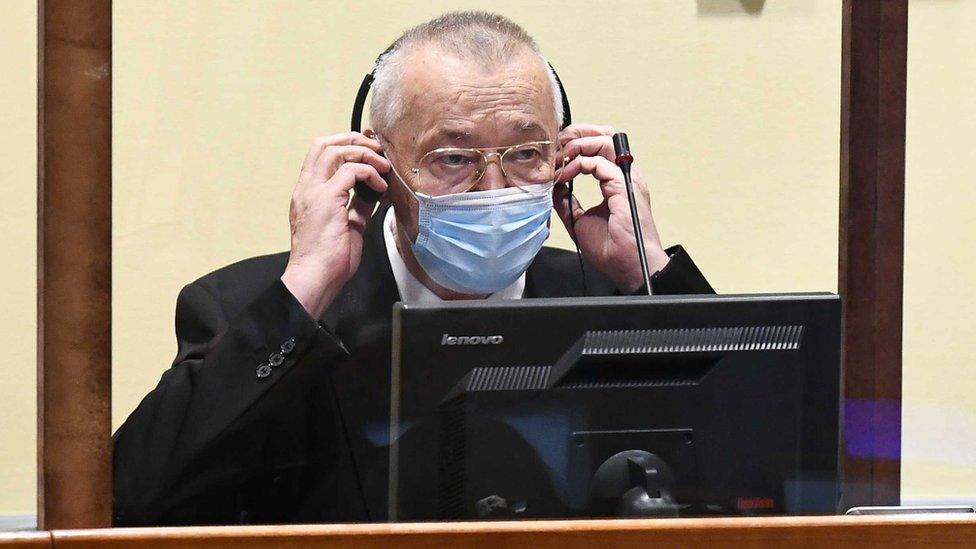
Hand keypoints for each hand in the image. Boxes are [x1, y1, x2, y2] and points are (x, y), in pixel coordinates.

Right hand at [281, 132, 388, 317]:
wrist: (314, 278)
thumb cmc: (328, 260)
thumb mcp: (348, 226)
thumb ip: (357, 206)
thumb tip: (373, 193)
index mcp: (308, 193)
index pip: (320, 153)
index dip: (346, 144)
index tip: (369, 151)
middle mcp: (307, 187)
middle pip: (325, 143)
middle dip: (354, 140)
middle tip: (377, 151)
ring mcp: (314, 192)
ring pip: (336, 150)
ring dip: (364, 153)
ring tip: (382, 166)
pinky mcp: (327, 199)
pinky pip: (351, 171)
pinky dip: (369, 173)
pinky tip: (380, 187)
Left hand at [552, 124, 669, 293]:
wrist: (625, 265)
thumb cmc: (611, 247)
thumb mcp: (579, 219)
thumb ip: (567, 200)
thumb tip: (554, 185)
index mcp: (617, 179)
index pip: (599, 145)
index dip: (576, 141)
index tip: (555, 152)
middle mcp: (624, 174)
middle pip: (603, 134)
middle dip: (576, 133)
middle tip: (555, 145)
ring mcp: (626, 178)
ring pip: (602, 141)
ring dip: (575, 146)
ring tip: (557, 160)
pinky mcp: (623, 186)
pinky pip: (598, 162)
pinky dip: (577, 164)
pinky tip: (563, 176)